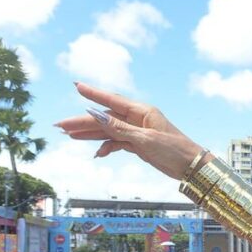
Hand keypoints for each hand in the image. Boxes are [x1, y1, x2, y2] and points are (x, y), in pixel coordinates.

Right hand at [56, 83, 204, 179]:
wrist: (191, 166)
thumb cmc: (173, 149)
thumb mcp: (144, 139)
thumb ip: (119, 128)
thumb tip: (95, 114)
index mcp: (142, 111)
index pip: (112, 99)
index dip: (93, 93)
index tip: (76, 85)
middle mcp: (137, 118)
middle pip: (105, 117)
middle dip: (83, 121)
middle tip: (60, 125)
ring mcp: (137, 131)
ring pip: (108, 130)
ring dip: (89, 133)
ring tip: (68, 135)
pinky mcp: (138, 144)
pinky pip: (117, 143)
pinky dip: (107, 147)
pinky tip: (97, 153)